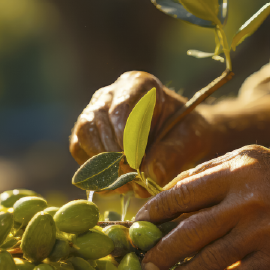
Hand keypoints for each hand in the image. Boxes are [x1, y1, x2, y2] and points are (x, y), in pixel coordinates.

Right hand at [70, 71, 214, 195]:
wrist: (180, 138)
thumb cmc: (186, 132)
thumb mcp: (190, 139)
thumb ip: (172, 154)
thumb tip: (150, 174)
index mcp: (138, 84)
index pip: (121, 109)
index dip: (126, 140)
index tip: (137, 164)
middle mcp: (110, 94)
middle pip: (97, 121)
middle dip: (113, 156)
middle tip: (131, 179)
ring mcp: (95, 112)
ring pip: (84, 135)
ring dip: (101, 164)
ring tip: (124, 184)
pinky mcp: (86, 134)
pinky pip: (79, 150)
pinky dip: (94, 171)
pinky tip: (114, 185)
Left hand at [135, 145, 269, 269]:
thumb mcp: (252, 161)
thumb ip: (211, 173)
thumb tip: (167, 194)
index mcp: (238, 169)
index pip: (183, 192)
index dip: (155, 213)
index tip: (137, 228)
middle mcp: (249, 199)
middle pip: (191, 230)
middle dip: (162, 252)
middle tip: (144, 264)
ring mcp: (264, 230)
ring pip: (211, 259)